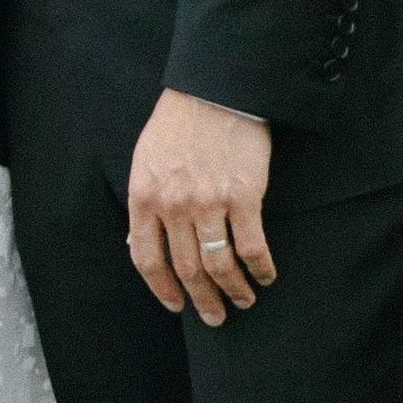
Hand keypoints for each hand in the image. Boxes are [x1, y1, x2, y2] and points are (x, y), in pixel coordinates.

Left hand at [126, 90, 274, 323]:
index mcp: (145, 195)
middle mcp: (174, 205)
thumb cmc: (181, 119)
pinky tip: (265, 275)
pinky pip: (252, 248)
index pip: (147, 259)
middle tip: (214, 316)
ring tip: (243, 300)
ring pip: (220, 266)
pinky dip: (260, 268)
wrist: (217, 85)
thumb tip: (136, 242)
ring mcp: (209, 202)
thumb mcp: (146, 158)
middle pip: (187, 270)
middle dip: (202, 301)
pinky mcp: (243, 196)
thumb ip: (143, 202)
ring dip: (234, 291)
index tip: (176, 305)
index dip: (162, 289)